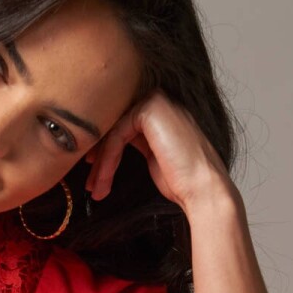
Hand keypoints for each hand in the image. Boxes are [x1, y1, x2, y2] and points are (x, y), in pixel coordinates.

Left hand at [82, 89, 234, 214]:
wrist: (202, 188)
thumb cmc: (181, 181)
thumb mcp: (152, 158)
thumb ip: (135, 144)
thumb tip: (104, 150)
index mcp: (159, 112)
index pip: (120, 125)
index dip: (102, 151)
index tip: (92, 176)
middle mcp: (158, 102)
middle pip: (113, 126)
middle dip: (98, 159)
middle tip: (90, 186)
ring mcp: (156, 101)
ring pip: (112, 131)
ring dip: (101, 164)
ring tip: (95, 190)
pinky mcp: (150, 109)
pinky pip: (117, 134)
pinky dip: (107, 160)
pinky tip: (105, 180)